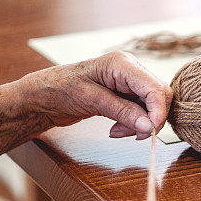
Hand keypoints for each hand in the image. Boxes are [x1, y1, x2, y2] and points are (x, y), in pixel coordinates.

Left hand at [20, 51, 172, 138]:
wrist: (42, 96)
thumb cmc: (59, 89)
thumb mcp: (91, 101)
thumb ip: (122, 112)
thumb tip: (148, 126)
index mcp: (122, 64)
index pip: (154, 87)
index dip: (158, 111)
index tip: (151, 132)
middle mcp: (130, 70)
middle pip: (158, 96)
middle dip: (151, 119)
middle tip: (137, 136)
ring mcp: (128, 82)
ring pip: (151, 106)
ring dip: (140, 124)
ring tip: (119, 132)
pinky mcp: (125, 94)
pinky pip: (141, 111)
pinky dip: (133, 124)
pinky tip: (117, 129)